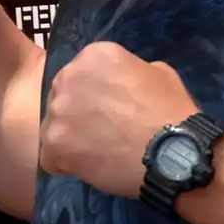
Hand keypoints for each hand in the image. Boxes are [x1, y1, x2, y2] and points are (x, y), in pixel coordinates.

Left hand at [39, 42, 200, 198]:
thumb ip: (131, 70)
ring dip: (70, 138)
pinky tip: (89, 167)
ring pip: (54, 126)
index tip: (111, 108)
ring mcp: (58, 112)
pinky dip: (66, 164)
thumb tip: (123, 82)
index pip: (82, 73)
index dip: (95, 93)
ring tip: (97, 152)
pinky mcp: (53, 145)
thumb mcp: (158, 72)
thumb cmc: (171, 111)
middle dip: (77, 112)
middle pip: (63, 96)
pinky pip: (50, 157)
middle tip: (102, 131)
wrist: (173, 153)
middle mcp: (68, 77)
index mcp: (94, 56)